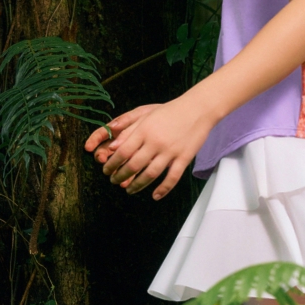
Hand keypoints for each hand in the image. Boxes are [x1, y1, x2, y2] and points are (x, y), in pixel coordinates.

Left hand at [84, 94, 212, 198]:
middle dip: (120, 176)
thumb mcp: (146, 115)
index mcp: (144, 130)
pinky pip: (172, 178)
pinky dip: (163, 189)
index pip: (122, 152)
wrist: (197, 108)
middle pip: (133, 165)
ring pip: (150, 174)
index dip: (112, 164)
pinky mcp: (184, 157)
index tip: (106, 170)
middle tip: (114, 181)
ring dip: (137, 185)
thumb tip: (112, 147)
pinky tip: (155, 195)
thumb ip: (129, 130)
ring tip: (129, 190)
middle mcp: (155, 142)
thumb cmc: (171, 111)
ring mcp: (171, 151)